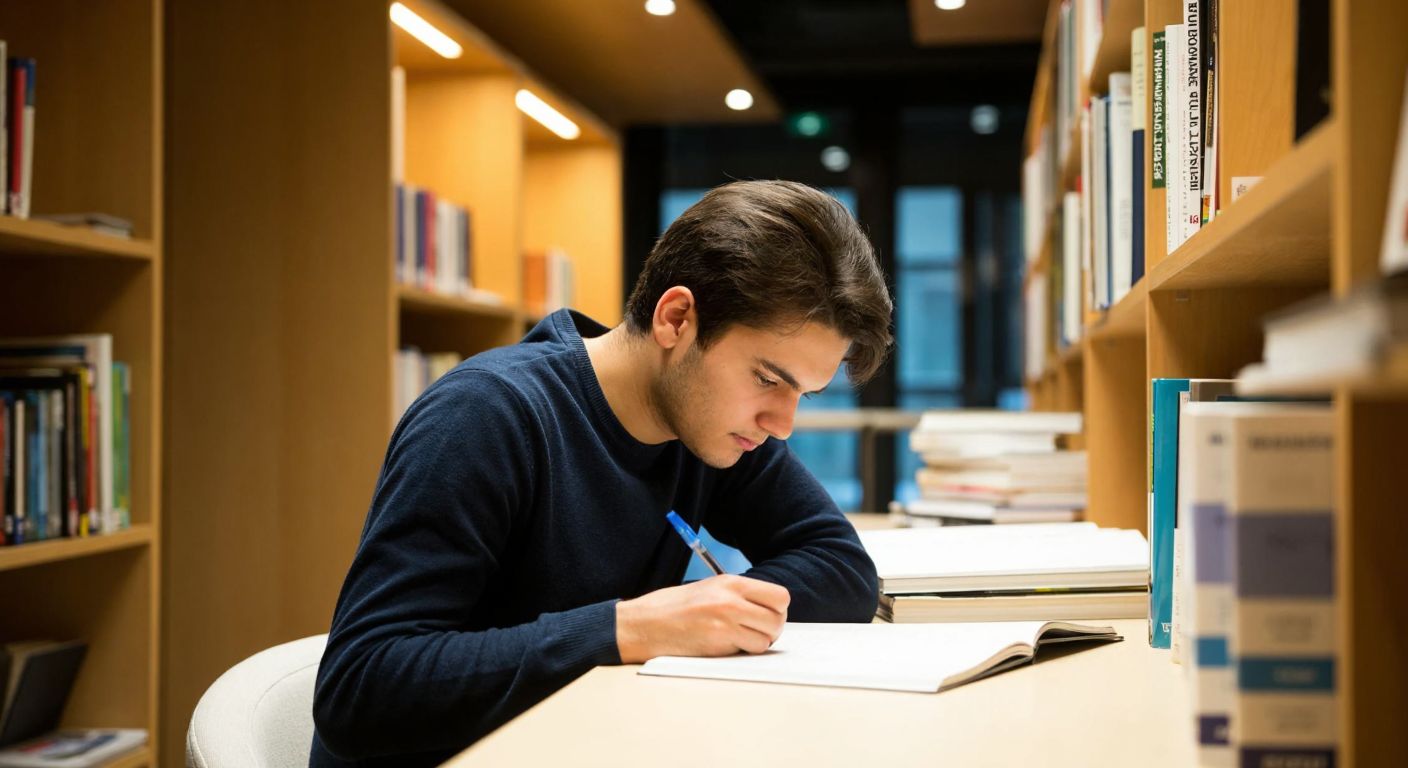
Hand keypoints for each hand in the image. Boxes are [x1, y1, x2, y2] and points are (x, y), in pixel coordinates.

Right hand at [615, 575, 790, 662]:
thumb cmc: (673, 608)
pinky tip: (725, 646)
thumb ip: (738, 596)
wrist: (643, 624)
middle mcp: (732, 599)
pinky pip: (749, 651)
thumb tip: (768, 609)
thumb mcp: (709, 589)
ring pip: (767, 638)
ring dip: (757, 643)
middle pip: (778, 619)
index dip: (777, 610)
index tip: (766, 616)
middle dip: (771, 629)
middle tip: (755, 631)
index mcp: (731, 582)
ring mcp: (725, 622)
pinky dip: (742, 652)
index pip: (779, 596)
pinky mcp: (718, 642)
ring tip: (737, 639)